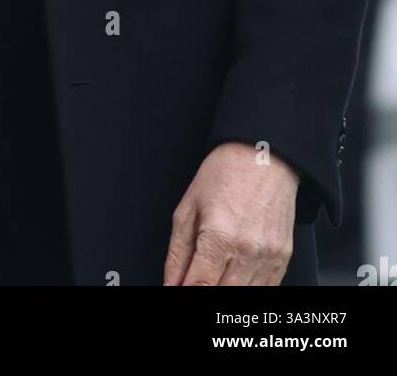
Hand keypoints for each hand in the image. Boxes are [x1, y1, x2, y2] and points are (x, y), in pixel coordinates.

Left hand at [163, 140, 299, 285]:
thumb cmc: (225, 173)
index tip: (178, 292)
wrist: (263, 156)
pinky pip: (266, 289)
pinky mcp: (283, 258)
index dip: (184, 294)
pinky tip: (235, 278)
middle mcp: (247, 250)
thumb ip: (177, 253)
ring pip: (244, 297)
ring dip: (226, 291)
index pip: (199, 286)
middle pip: (221, 295)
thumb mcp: (188, 208)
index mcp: (219, 236)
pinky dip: (248, 289)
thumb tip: (171, 284)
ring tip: (215, 275)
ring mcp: (269, 257)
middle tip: (196, 278)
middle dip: (204, 292)